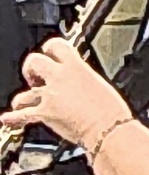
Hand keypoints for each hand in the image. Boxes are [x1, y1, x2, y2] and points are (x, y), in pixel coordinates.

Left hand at [3, 38, 131, 152]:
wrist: (108, 129)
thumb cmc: (111, 111)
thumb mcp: (100, 85)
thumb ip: (83, 80)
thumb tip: (79, 84)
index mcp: (76, 67)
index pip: (55, 46)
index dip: (49, 49)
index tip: (49, 54)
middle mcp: (59, 77)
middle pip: (33, 62)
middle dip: (31, 69)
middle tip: (35, 78)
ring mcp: (49, 95)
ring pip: (24, 92)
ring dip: (23, 99)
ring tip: (24, 103)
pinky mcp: (44, 113)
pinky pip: (22, 115)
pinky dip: (13, 118)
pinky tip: (7, 119)